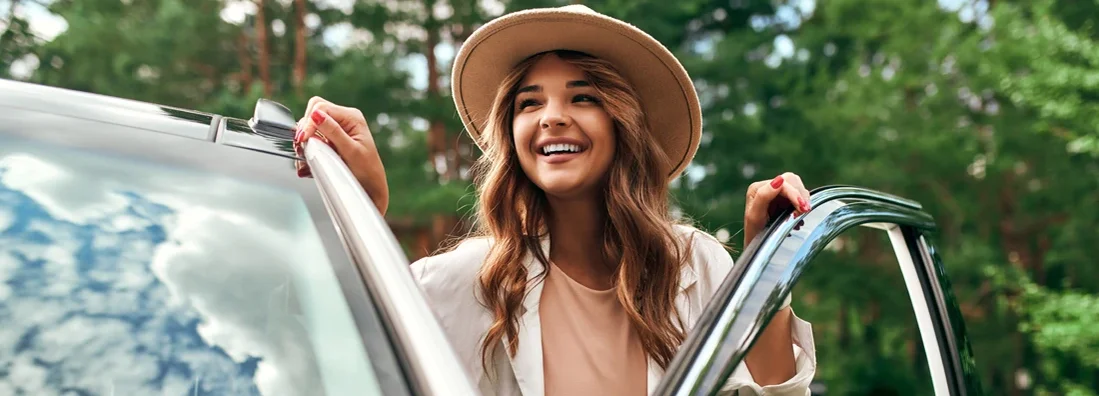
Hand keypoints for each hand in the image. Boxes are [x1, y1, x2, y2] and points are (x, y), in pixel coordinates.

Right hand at [294, 96, 388, 214]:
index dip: (309, 122)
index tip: (303, 139)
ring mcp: (336, 130)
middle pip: (313, 112)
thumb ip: (333, 131)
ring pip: (310, 126)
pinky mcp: (330, 140)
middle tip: (304, 146)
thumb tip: (316, 114)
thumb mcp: (351, 150)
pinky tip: (309, 161)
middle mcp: (343, 120)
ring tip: (307, 156)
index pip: (321, 107)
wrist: (371, 188)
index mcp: (352, 117)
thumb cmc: (367, 171)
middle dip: (305, 129)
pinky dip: (307, 148)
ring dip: (305, 140)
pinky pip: (312, 138)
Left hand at [743, 172, 811, 244]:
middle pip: (792, 181)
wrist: (757, 248)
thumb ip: (764, 196)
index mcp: (757, 188)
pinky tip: (798, 220)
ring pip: (798, 188)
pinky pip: (799, 197)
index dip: (795, 194)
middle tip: (804, 212)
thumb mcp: (755, 216)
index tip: (803, 208)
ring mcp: (776, 193)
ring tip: (799, 219)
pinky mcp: (784, 200)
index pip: (783, 183)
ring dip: (802, 202)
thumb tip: (779, 179)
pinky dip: (802, 207)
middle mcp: (766, 187)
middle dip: (801, 196)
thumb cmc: (753, 233)